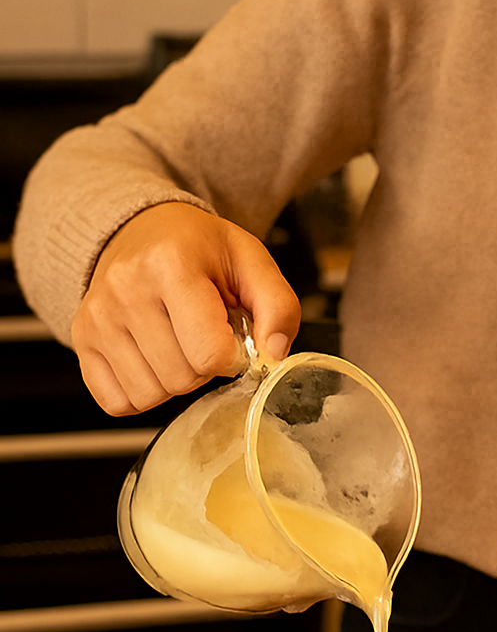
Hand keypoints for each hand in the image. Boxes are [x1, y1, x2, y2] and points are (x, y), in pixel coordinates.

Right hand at [71, 203, 300, 415]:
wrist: (142, 230)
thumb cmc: (198, 248)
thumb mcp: (250, 260)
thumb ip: (278, 306)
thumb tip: (274, 353)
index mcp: (171, 264)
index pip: (209, 353)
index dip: (232, 357)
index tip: (230, 338)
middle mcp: (125, 289)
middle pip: (180, 379)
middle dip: (203, 368)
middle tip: (201, 336)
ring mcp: (97, 317)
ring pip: (149, 395)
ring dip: (173, 382)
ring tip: (176, 343)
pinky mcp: (82, 339)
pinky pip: (117, 401)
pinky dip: (142, 392)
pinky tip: (152, 359)